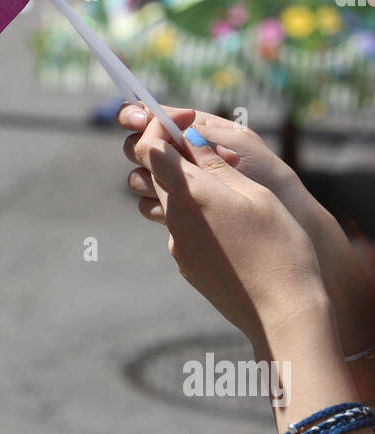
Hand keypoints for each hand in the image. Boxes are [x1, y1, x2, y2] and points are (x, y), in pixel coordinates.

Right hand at [118, 104, 298, 219]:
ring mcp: (175, 186)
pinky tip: (181, 206)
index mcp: (190, 131)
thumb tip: (164, 116)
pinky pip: (149, 207)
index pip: (149, 118)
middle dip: (141, 148)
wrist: (284, 215)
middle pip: (135, 147)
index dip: (135, 116)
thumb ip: (201, 128)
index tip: (141, 120)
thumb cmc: (267, 172)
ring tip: (183, 182)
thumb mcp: (239, 140)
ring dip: (150, 178)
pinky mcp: (176, 212)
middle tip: (159, 153)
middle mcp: (177, 157)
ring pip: (138, 179)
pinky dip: (159, 204)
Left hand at [130, 115, 326, 344]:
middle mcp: (175, 220)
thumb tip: (189, 139)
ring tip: (228, 189)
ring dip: (188, 185)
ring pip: (170, 201)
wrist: (282, 312)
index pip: (150, 148)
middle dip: (175, 154)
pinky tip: (231, 225)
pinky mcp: (186, 265)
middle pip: (156, 173)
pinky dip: (197, 214)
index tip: (184, 120)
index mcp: (191, 195)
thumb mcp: (254, 195)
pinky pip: (182, 228)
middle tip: (211, 150)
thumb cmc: (279, 248)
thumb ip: (216, 166)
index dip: (161, 127)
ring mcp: (178, 245)